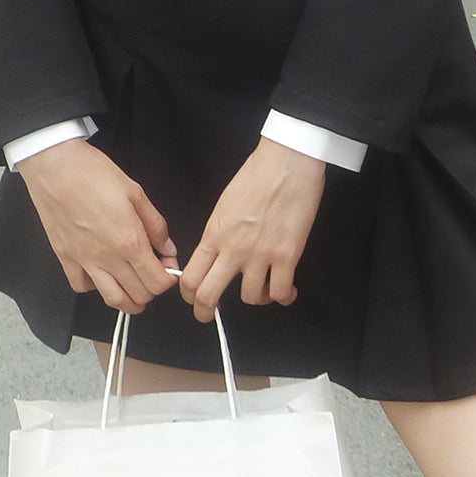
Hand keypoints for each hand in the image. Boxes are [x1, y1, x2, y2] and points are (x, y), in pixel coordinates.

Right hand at [17, 139, 179, 314]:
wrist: (54, 166)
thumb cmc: (92, 173)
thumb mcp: (135, 192)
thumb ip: (156, 225)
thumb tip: (168, 248)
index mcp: (130, 241)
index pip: (158, 282)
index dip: (169, 279)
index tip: (168, 267)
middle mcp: (108, 257)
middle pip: (139, 296)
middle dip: (153, 289)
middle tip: (153, 272)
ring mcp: (85, 261)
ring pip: (113, 300)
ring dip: (129, 300)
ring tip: (134, 286)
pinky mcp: (65, 258)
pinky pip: (82, 287)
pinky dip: (95, 287)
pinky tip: (101, 274)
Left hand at [179, 138, 325, 321]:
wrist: (286, 162)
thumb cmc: (256, 175)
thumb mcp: (224, 204)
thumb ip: (218, 233)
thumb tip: (216, 253)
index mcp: (214, 234)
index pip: (191, 276)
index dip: (188, 294)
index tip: (193, 297)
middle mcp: (233, 249)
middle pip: (209, 295)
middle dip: (205, 311)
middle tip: (209, 314)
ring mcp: (260, 255)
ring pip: (249, 298)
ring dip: (255, 298)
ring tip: (261, 290)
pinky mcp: (287, 256)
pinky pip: (280, 292)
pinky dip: (283, 297)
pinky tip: (286, 291)